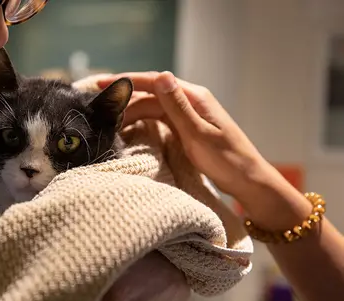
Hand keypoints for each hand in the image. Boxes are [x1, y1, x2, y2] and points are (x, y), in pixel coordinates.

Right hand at [98, 72, 266, 196]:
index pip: (155, 82)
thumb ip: (178, 106)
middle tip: (98, 107)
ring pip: (152, 107)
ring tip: (107, 120)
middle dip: (124, 98)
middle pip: (150, 94)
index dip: (127, 81)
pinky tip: (128, 128)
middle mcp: (190, 101)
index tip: (102, 84)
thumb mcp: (199, 134)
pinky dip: (141, 122)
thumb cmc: (227, 160)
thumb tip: (161, 75)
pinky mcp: (186, 128)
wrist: (248, 180)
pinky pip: (159, 120)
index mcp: (194, 97)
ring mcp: (188, 115)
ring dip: (130, 112)